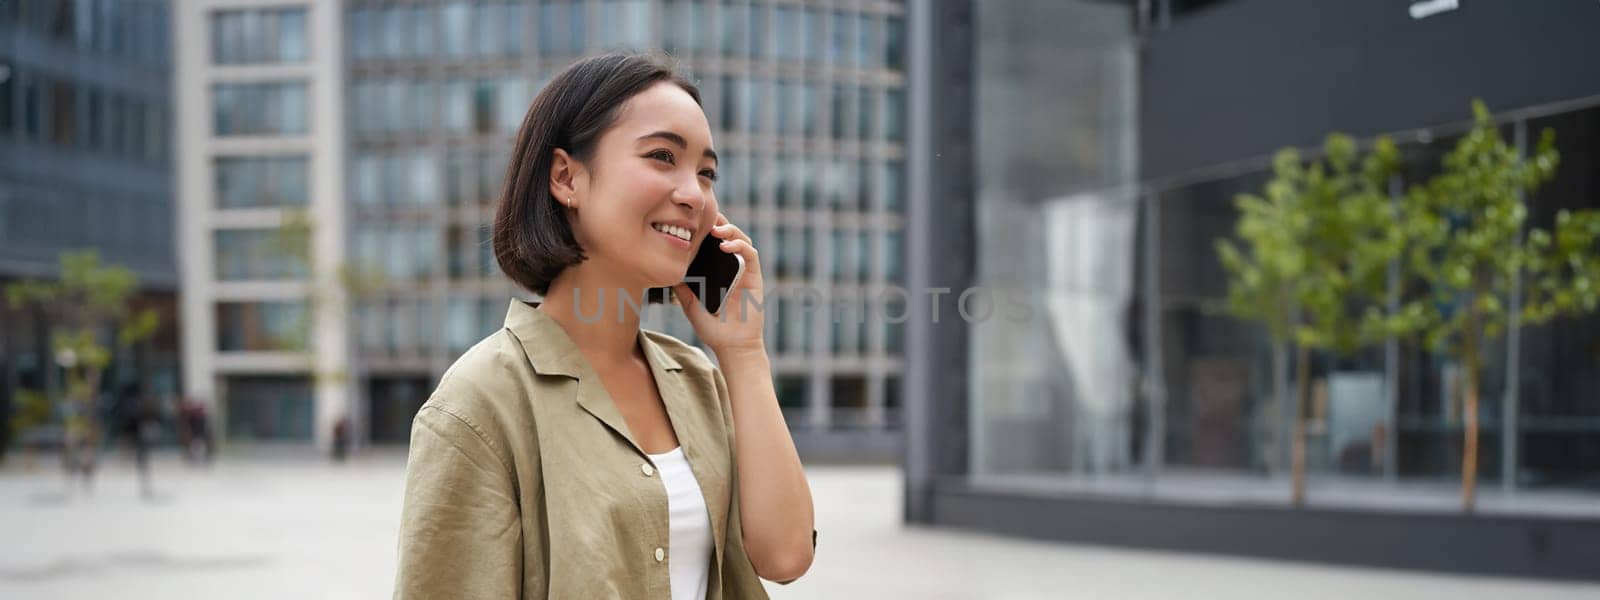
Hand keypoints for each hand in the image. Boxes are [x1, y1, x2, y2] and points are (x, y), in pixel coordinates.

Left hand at [673, 213, 766, 354]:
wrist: (732, 345)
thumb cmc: (713, 328)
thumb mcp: (690, 305)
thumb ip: (681, 289)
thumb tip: (668, 273)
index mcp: (717, 271)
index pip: (713, 242)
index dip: (706, 228)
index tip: (692, 221)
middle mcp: (732, 267)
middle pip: (729, 235)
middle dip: (719, 222)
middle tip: (705, 217)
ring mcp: (745, 271)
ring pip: (742, 240)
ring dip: (731, 230)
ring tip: (716, 229)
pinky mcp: (755, 277)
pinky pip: (751, 255)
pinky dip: (740, 246)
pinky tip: (725, 245)